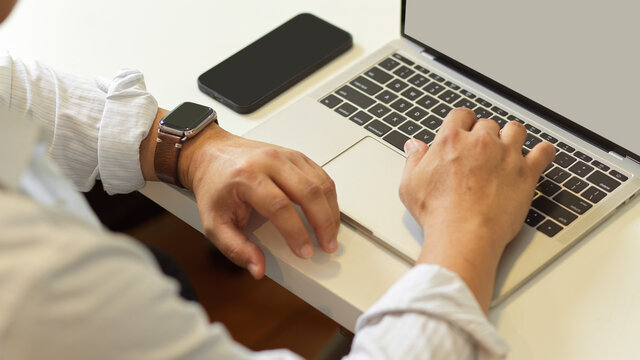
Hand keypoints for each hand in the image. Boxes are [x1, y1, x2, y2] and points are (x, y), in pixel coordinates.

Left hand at [177, 125, 339, 278]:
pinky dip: (329, 196)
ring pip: (320, 182)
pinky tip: (329, 212)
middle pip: (308, 191)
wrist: (212, 155)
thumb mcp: (214, 223)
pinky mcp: (295, 156)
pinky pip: (321, 174)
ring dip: (331, 211)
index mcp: (247, 177)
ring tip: (331, 233)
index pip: (280, 206)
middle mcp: (269, 162)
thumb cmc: (215, 186)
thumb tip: (258, 267)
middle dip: (323, 223)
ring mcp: (285, 156)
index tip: (304, 250)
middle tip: (327, 245)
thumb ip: (236, 249)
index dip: (296, 232)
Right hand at [399, 108, 554, 311]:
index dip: (463, 123)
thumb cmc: (437, 213)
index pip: (461, 115)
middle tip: (482, 151)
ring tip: (509, 149)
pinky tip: (539, 156)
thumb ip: (414, 160)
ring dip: (512, 137)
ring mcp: (506, 155)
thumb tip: (414, 147)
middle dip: (485, 135)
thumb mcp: (410, 185)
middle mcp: (480, 142)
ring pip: (515, 130)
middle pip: (488, 124)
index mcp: (451, 140)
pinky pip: (544, 152)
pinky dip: (543, 152)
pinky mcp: (526, 172)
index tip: (464, 131)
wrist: (463, 234)